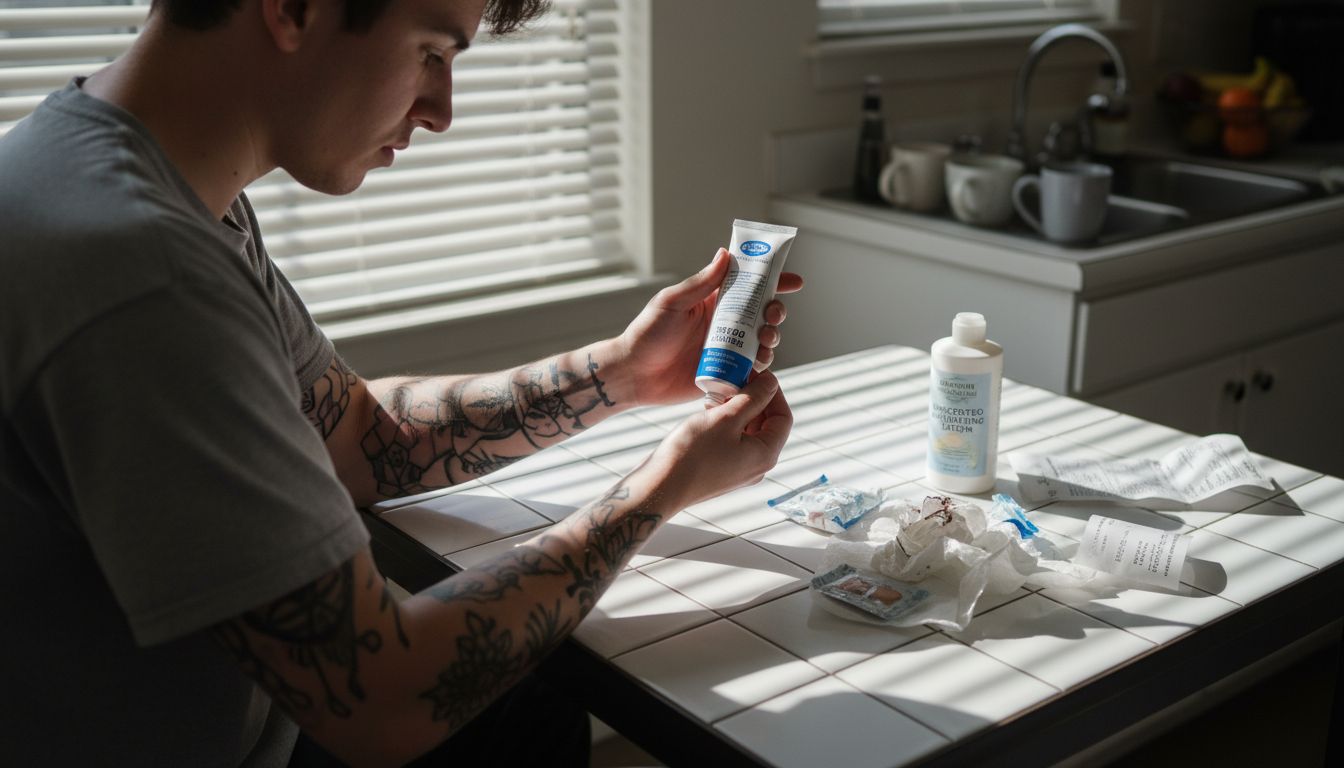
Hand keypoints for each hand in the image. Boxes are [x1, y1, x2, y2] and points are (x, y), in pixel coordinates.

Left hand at [617, 248, 803, 406]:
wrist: (634, 375)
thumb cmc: (647, 334)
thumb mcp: (672, 302)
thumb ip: (700, 283)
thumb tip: (725, 254)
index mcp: (713, 302)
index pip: (749, 286)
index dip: (774, 281)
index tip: (795, 281)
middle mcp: (724, 325)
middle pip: (762, 315)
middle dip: (776, 312)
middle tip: (772, 315)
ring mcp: (726, 350)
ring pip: (762, 342)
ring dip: (771, 339)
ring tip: (764, 341)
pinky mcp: (725, 374)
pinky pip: (752, 370)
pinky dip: (761, 366)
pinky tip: (758, 364)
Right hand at [637, 372, 792, 509]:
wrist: (660, 486)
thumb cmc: (692, 455)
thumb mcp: (726, 418)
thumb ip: (753, 398)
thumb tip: (771, 383)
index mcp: (765, 454)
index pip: (783, 417)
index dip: (773, 392)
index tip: (757, 374)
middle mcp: (757, 465)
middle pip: (767, 424)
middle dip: (754, 398)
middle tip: (736, 378)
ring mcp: (739, 469)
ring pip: (748, 431)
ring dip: (738, 409)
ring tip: (719, 392)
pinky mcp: (722, 469)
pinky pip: (733, 440)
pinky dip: (726, 422)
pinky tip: (709, 410)